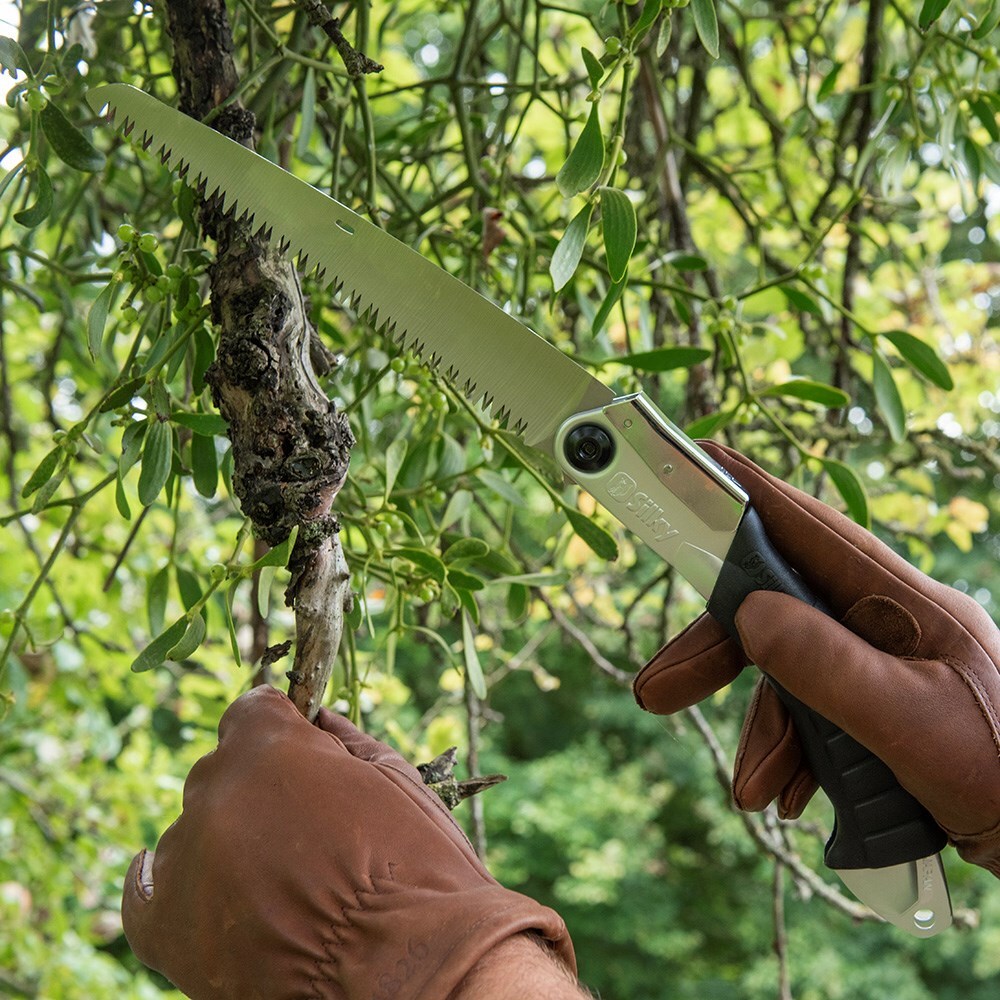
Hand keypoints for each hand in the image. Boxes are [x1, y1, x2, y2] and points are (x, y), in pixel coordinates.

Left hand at [123, 685, 574, 998]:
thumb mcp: (397, 783)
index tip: (296, 749)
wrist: (414, 972)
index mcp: (272, 748)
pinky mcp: (170, 929)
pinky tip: (177, 879)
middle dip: (259, 788)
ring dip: (227, 842)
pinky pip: (144, 895)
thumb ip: (348, 742)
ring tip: (279, 884)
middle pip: (221, 773)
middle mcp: (216, 793)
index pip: (252, 712)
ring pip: (194, 831)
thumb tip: (320, 718)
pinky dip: (158, 884)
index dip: (279, 729)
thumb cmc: (420, 870)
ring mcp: (188, 861)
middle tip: (306, 830)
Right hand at [633, 442, 999, 876]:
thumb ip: (826, 668)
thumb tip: (750, 613)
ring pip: (791, 675)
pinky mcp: (883, 712)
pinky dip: (795, 757)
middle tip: (655, 692)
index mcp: (904, 602)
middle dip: (718, 654)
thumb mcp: (911, 726)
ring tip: (758, 794)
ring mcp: (885, 668)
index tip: (700, 459)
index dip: (751, 495)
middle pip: (779, 611)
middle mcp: (888, 624)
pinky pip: (815, 718)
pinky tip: (794, 799)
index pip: (812, 531)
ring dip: (765, 734)